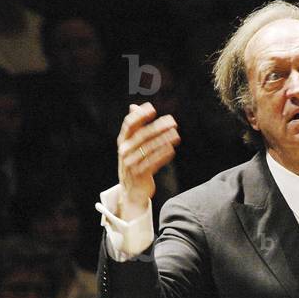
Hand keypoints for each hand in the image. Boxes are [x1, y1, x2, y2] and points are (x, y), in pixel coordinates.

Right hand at [117, 102, 179, 217]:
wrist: (131, 191)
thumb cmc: (134, 163)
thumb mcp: (130, 145)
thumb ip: (134, 127)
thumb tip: (134, 106)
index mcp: (122, 141)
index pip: (129, 125)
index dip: (139, 115)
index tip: (152, 108)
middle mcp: (124, 151)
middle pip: (142, 135)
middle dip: (158, 127)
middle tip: (172, 122)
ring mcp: (130, 163)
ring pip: (149, 148)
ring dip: (164, 140)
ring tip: (176, 135)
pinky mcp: (139, 174)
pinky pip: (153, 162)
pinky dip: (163, 155)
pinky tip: (172, 150)